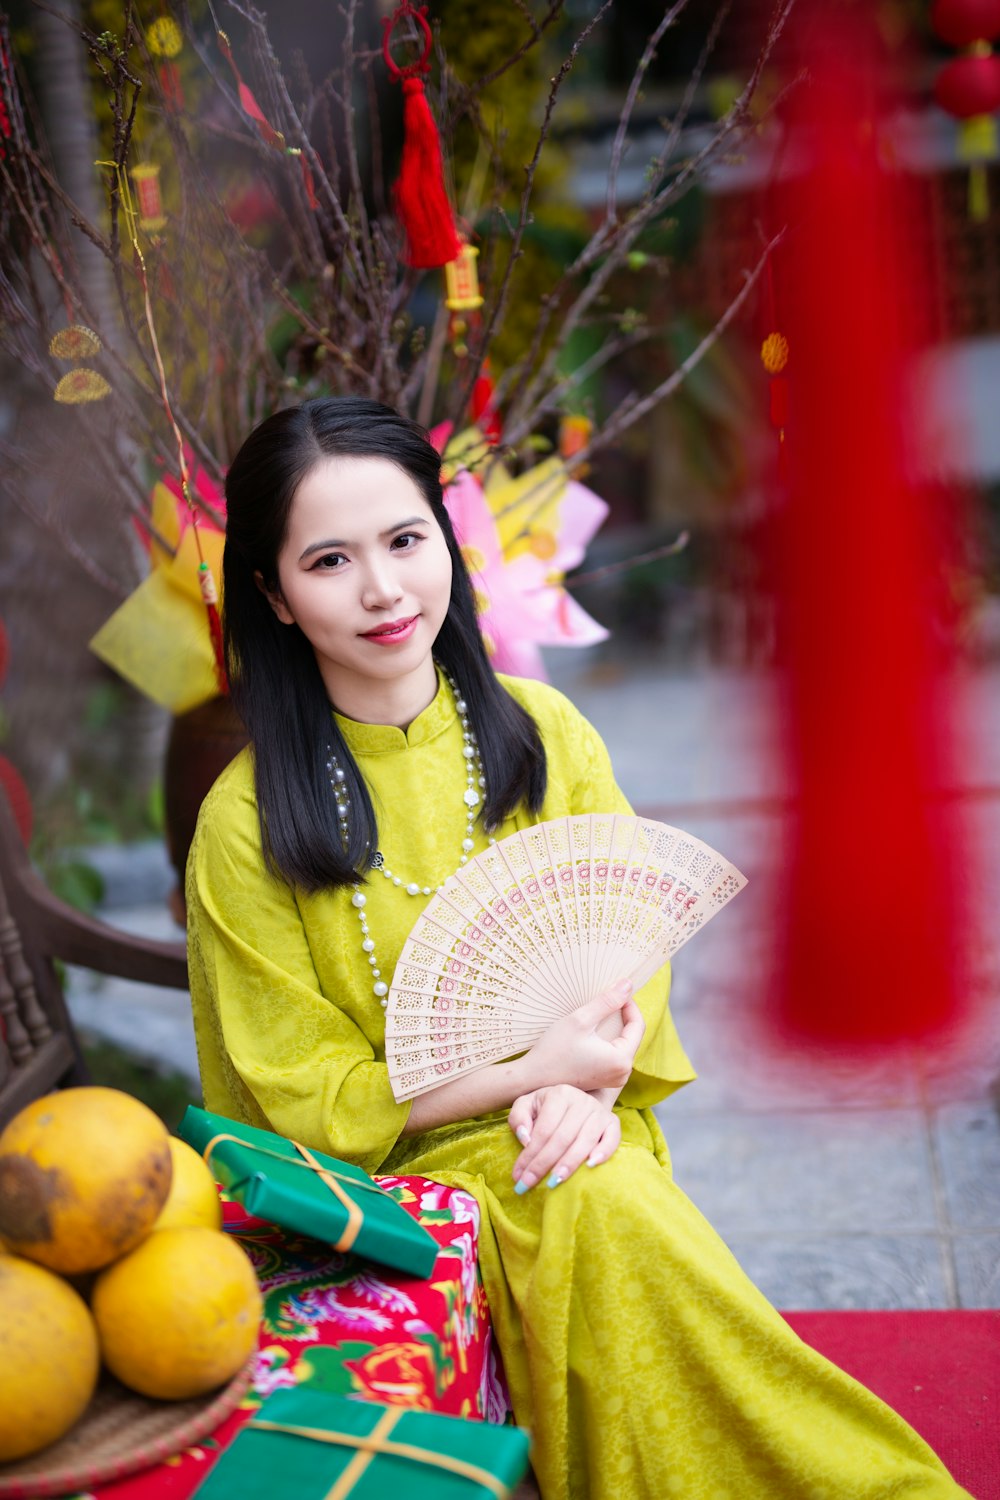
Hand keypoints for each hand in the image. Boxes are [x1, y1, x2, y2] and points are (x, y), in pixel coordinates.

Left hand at [508, 1085, 621, 1191]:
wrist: (576, 1102)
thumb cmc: (546, 1108)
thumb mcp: (526, 1105)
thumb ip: (518, 1118)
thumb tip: (525, 1139)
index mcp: (559, 1094)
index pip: (543, 1130)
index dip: (530, 1155)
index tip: (518, 1176)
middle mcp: (581, 1101)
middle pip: (562, 1138)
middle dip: (543, 1164)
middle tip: (528, 1184)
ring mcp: (599, 1111)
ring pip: (584, 1141)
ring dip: (569, 1164)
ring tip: (554, 1182)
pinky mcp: (612, 1122)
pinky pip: (612, 1138)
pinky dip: (603, 1152)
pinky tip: (591, 1166)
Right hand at [521, 979, 644, 1093]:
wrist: (532, 1079)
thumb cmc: (554, 1050)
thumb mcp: (581, 1020)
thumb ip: (607, 1002)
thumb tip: (628, 984)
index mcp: (622, 1060)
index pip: (638, 1026)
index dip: (629, 1005)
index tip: (616, 992)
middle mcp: (623, 1074)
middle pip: (631, 1036)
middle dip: (621, 1017)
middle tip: (605, 1000)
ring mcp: (614, 1080)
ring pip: (622, 1045)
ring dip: (614, 1028)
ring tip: (597, 1015)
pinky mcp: (604, 1081)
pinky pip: (613, 1055)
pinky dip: (607, 1041)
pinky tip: (591, 1033)